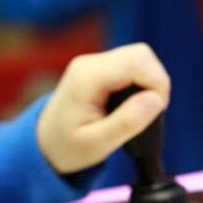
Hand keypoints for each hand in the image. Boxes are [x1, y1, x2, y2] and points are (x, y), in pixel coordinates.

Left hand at [36, 44, 170, 174]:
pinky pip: (132, 65)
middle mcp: (89, 63)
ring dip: (149, 83)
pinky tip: (133, 105)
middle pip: (141, 55)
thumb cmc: (67, 148)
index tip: (155, 112)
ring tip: (141, 112)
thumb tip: (155, 100)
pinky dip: (141, 82)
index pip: (138, 63)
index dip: (157, 85)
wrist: (45, 144)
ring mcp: (93, 63)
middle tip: (149, 113)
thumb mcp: (97, 145)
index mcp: (86, 78)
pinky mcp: (99, 68)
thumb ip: (126, 123)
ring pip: (140, 58)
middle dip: (155, 83)